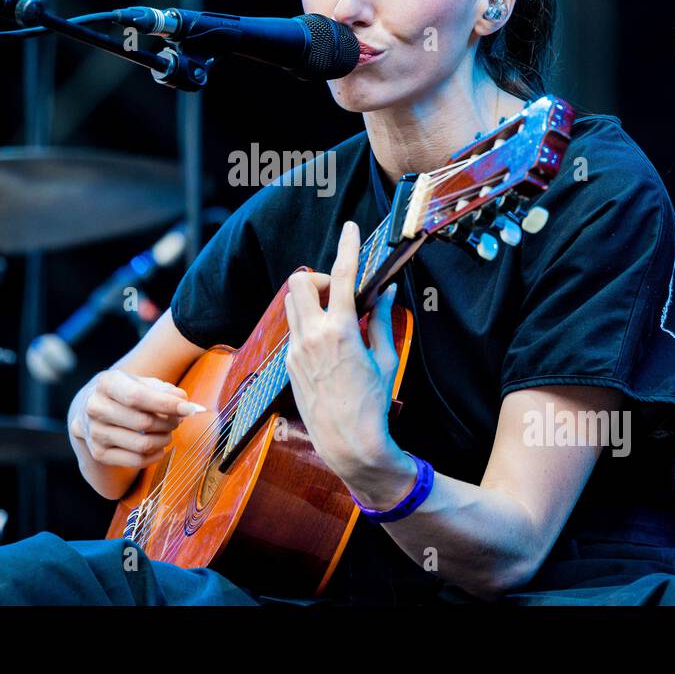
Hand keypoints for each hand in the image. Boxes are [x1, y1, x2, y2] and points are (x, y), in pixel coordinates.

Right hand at [72, 369, 204, 467]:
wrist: (95, 409)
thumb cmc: (126, 393)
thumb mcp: (142, 383)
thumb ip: (164, 390)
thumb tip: (183, 401)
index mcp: (106, 384)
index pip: (137, 396)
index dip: (166, 404)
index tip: (189, 409)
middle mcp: (95, 408)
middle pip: (142, 422)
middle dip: (169, 423)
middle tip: (178, 420)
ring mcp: (95, 432)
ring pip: (141, 444)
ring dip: (164, 439)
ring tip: (168, 432)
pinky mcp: (99, 453)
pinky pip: (136, 460)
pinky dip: (155, 455)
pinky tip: (160, 447)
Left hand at [282, 220, 400, 478]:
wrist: (349, 444)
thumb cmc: (373, 404)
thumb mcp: (386, 359)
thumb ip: (381, 320)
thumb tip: (386, 292)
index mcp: (340, 331)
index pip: (343, 276)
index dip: (347, 247)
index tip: (350, 229)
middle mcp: (312, 336)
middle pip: (300, 283)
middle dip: (319, 280)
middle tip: (341, 294)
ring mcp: (296, 351)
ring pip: (291, 305)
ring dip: (310, 301)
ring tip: (336, 319)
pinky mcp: (289, 365)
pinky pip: (293, 331)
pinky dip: (309, 326)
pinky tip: (329, 346)